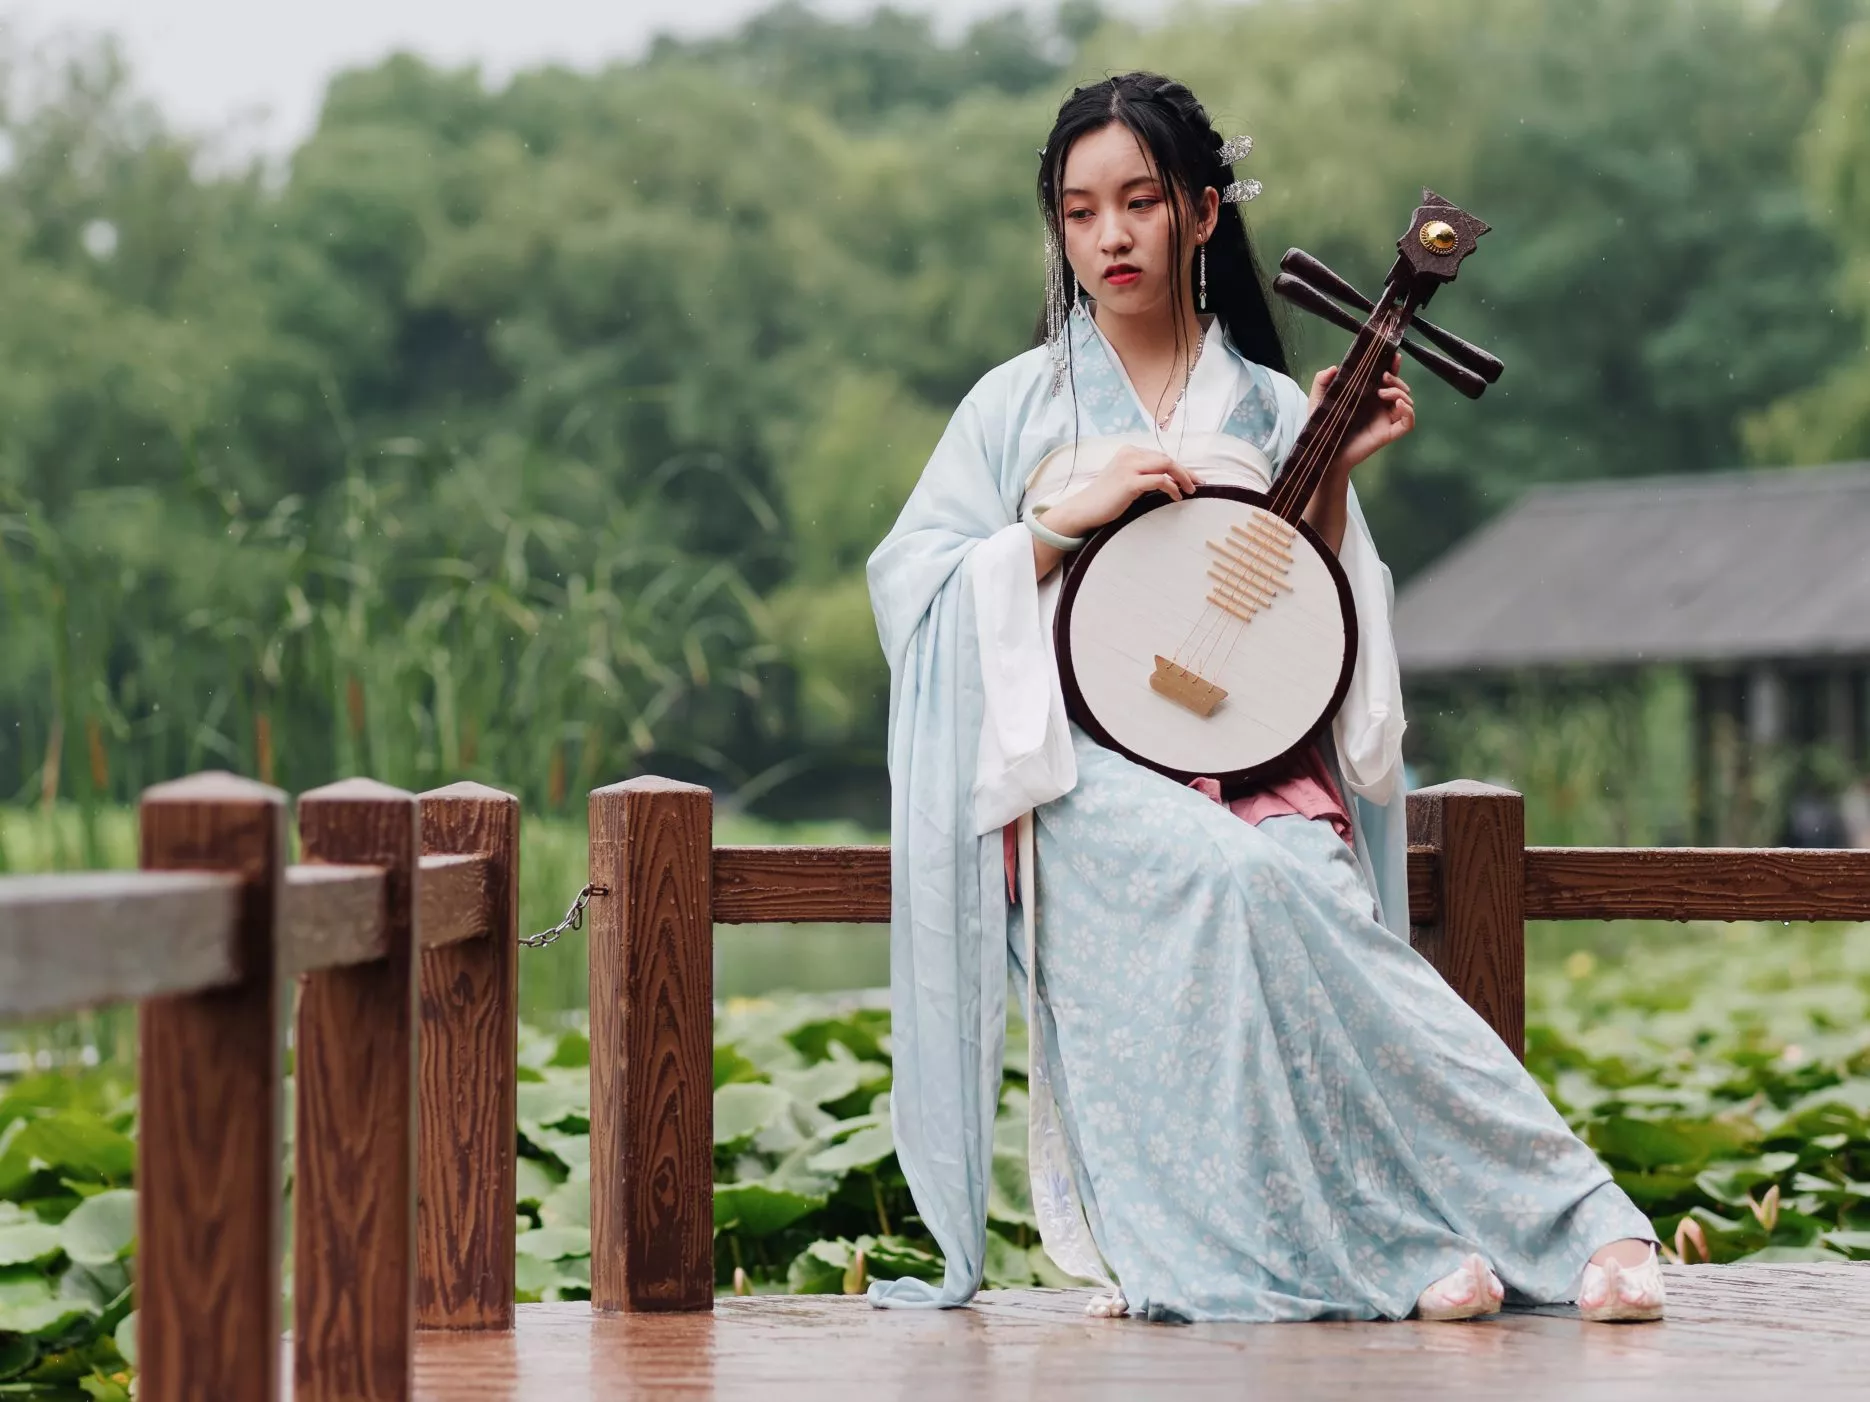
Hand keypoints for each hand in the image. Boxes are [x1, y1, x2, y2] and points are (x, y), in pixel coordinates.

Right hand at [1040, 446, 1200, 537]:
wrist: (1084, 510)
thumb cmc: (1105, 499)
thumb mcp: (1125, 480)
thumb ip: (1142, 475)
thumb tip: (1169, 480)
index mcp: (1129, 451)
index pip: (1160, 456)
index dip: (1179, 467)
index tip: (1192, 478)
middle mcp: (1130, 454)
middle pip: (1166, 458)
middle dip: (1186, 471)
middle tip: (1198, 484)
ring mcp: (1129, 467)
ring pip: (1166, 465)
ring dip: (1183, 477)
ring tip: (1191, 490)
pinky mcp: (1130, 482)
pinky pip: (1160, 481)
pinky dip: (1172, 487)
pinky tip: (1176, 497)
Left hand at [1306, 353, 1415, 476]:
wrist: (1322, 451)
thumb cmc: (1321, 427)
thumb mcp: (1318, 400)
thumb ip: (1321, 381)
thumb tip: (1334, 368)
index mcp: (1367, 395)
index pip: (1386, 378)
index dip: (1393, 366)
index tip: (1393, 357)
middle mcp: (1379, 406)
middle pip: (1400, 387)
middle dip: (1396, 379)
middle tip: (1383, 378)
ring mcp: (1385, 420)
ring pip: (1406, 401)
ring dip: (1399, 392)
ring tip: (1382, 393)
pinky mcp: (1388, 433)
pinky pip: (1408, 423)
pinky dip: (1408, 411)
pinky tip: (1398, 404)